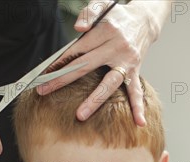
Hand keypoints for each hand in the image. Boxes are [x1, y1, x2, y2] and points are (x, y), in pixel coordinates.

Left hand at [38, 0, 169, 125]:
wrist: (145, 20)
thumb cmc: (118, 16)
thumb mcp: (103, 5)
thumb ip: (88, 14)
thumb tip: (77, 29)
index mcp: (106, 31)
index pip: (78, 49)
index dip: (60, 61)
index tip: (44, 74)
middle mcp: (117, 47)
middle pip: (86, 66)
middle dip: (63, 80)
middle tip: (45, 91)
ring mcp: (127, 61)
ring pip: (109, 84)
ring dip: (94, 101)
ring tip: (80, 115)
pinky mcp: (135, 70)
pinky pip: (136, 90)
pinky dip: (138, 107)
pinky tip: (139, 122)